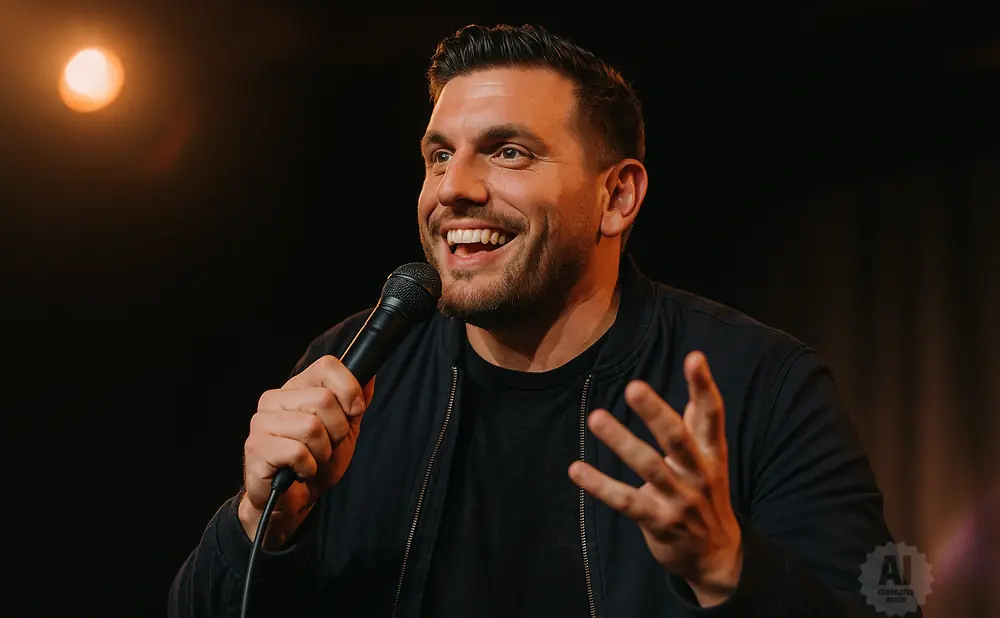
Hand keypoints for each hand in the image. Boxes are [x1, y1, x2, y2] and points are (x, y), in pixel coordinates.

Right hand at [239, 355, 374, 547]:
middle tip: (326, 445)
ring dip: (322, 452)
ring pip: (311, 427)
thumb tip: (370, 372)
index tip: (352, 413)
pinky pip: (298, 452)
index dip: (349, 390)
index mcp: (296, 388)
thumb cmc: (317, 462)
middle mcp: (274, 399)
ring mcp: (261, 422)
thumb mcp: (346, 428)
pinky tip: (299, 471)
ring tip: (312, 459)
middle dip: (337, 430)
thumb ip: (356, 400)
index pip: (327, 366)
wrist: (294, 501)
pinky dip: (308, 467)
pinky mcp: (255, 447)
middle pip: (324, 399)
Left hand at [568, 351, 742, 606]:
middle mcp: (699, 474)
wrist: (717, 557)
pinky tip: (576, 470)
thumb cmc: (706, 495)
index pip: (711, 416)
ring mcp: (679, 500)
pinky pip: (625, 502)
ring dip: (621, 441)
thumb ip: (699, 423)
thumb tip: (696, 378)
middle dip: (656, 413)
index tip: (694, 357)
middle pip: (677, 439)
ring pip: (648, 467)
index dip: (703, 387)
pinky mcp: (658, 521)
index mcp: (712, 453)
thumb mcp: (711, 459)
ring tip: (596, 417)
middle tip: (634, 387)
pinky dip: (600, 486)